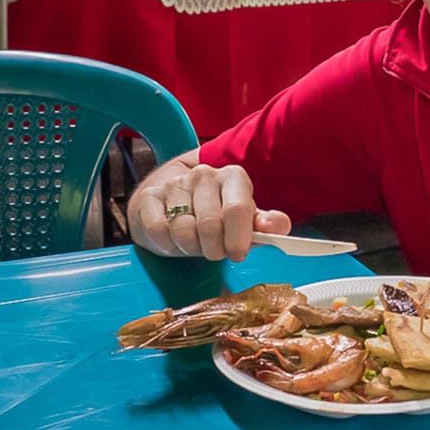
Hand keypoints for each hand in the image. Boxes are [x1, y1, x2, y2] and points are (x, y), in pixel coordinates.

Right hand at [128, 163, 290, 261]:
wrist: (171, 206)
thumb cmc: (216, 216)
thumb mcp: (245, 220)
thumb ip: (265, 224)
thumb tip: (279, 227)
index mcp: (233, 177)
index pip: (238, 209)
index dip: (238, 239)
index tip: (237, 254)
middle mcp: (204, 174)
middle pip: (210, 224)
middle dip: (214, 249)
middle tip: (215, 251)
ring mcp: (175, 184)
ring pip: (184, 231)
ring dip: (191, 248)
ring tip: (196, 243)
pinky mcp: (150, 197)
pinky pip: (160, 232)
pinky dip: (169, 245)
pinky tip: (175, 239)